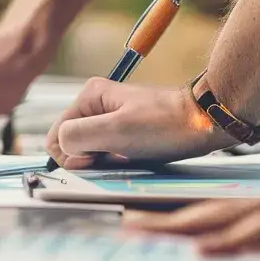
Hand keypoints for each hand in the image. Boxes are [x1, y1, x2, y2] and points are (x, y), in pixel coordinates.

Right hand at [46, 80, 237, 168]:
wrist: (204, 123)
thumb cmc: (164, 125)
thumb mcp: (115, 130)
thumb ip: (78, 136)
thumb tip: (62, 148)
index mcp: (88, 98)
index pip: (55, 136)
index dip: (71, 154)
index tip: (97, 158)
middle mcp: (95, 107)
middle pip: (71, 144)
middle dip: (88, 159)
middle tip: (116, 157)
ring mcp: (109, 120)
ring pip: (88, 151)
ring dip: (104, 162)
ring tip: (127, 157)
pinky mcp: (123, 133)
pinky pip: (106, 154)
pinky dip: (115, 161)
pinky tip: (133, 159)